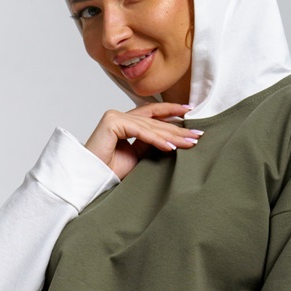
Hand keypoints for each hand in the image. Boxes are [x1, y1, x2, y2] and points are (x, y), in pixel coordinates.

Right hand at [85, 103, 203, 180]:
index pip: (153, 113)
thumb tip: (172, 137)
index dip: (172, 111)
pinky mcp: (112, 122)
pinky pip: (140, 131)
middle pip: (155, 120)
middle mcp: (119, 116)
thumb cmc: (110, 170)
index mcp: (125, 121)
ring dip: (172, 135)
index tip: (190, 113)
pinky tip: (171, 147)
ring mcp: (115, 116)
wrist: (92, 179)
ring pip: (150, 125)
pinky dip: (156, 140)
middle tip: (198, 134)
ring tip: (190, 142)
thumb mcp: (137, 155)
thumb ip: (150, 143)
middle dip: (178, 128)